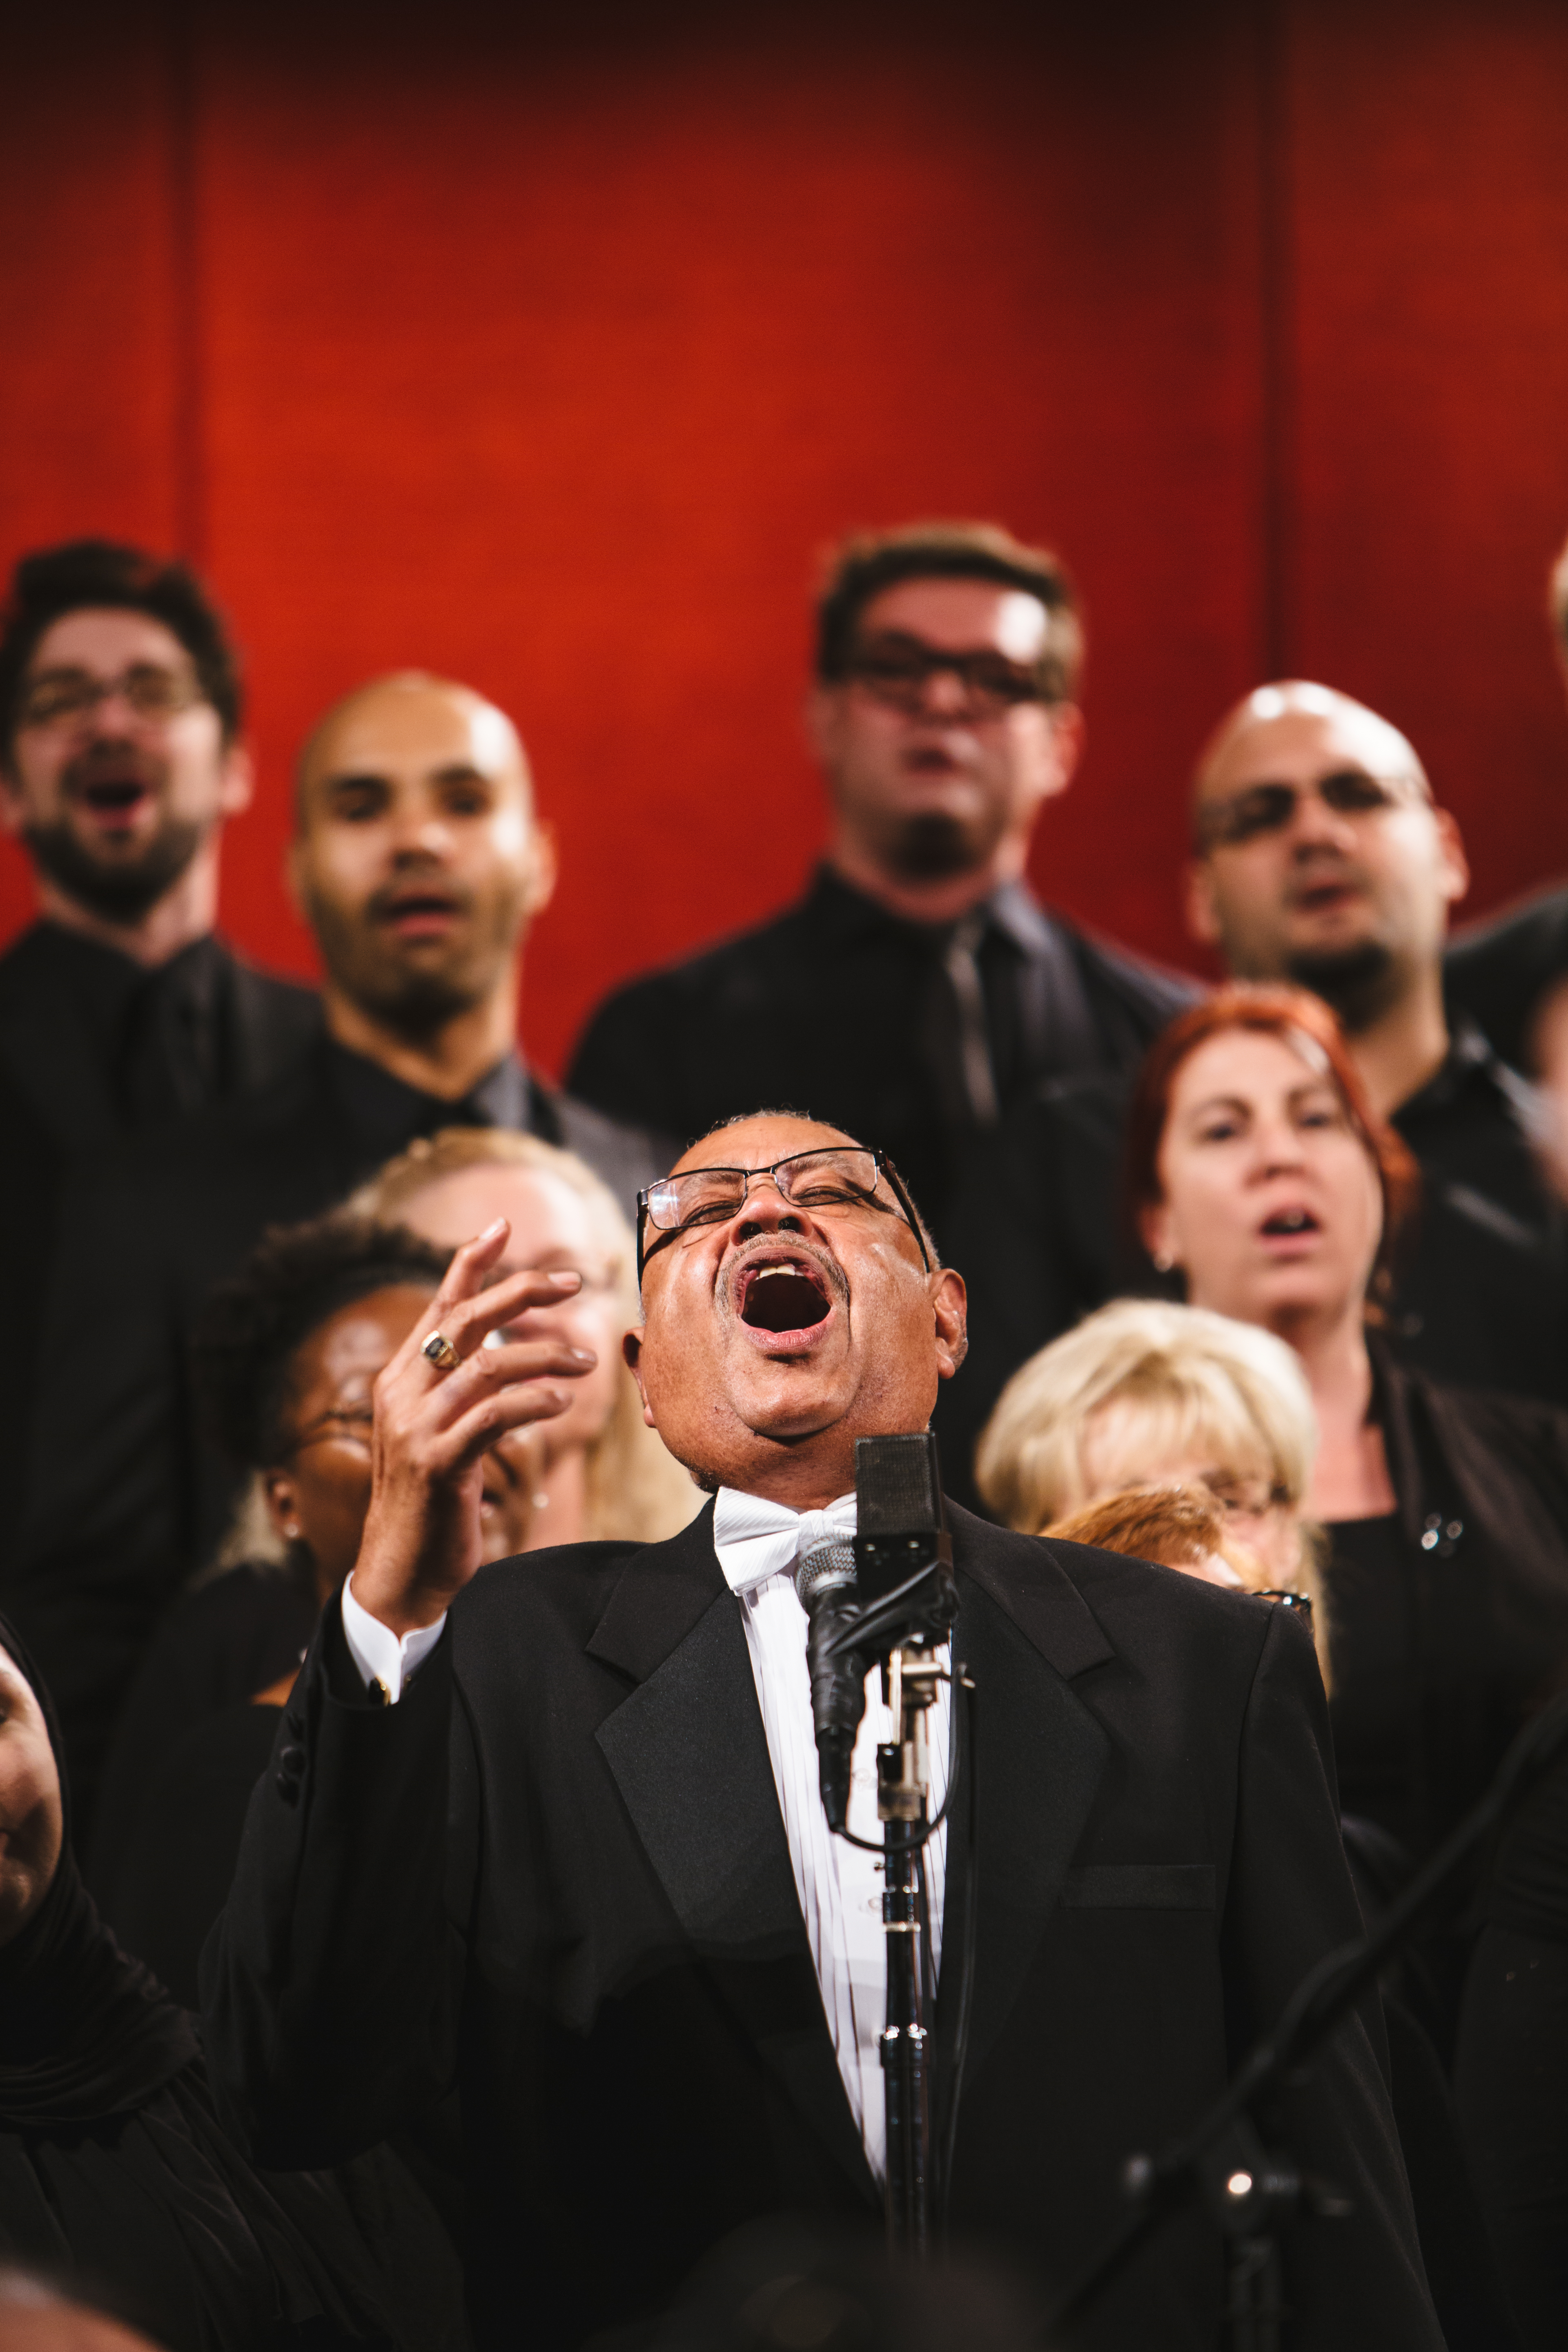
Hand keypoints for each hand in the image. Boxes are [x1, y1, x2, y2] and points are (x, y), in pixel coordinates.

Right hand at [350, 1219, 595, 1634]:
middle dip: (520, 1291)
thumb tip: (503, 1354)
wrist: (399, 1573)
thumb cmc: (430, 1503)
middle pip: (465, 1321)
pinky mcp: (438, 1464)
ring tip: (584, 1361)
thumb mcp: (440, 1434)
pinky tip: (562, 1406)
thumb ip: (461, 1391)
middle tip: (571, 1281)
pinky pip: (495, 1416)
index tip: (503, 1226)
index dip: (470, 1262)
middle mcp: (401, 1394)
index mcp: (400, 1379)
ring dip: (545, 1355)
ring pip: (488, 1365)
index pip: (439, 1305)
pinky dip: (535, 1403)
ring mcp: (416, 1428)